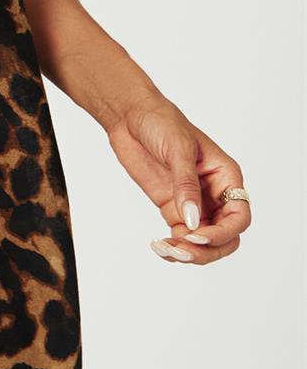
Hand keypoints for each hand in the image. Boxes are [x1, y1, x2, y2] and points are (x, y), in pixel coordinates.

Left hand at [104, 92, 250, 264]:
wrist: (130, 115)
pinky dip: (174, 247)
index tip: (196, 236)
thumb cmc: (160, 122)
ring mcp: (193, 202)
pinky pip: (181, 235)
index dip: (223, 233)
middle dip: (207, 250)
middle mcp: (214, 193)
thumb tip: (192, 221)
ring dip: (189, 253)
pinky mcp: (172, 206)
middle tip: (181, 251)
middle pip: (226, 236)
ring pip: (204, 241)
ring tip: (166, 250)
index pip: (239, 216)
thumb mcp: (177, 149)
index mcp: (226, 176)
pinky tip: (159, 246)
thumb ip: (185, 185)